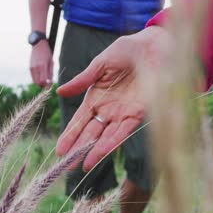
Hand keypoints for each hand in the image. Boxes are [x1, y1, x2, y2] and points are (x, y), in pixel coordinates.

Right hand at [29, 40, 52, 87]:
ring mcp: (31, 68)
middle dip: (43, 85)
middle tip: (47, 85)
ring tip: (45, 80)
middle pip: (38, 82)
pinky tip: (41, 75)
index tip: (50, 86)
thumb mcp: (51, 62)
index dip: (46, 85)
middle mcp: (36, 67)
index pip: (43, 80)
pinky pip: (33, 77)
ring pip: (35, 81)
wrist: (38, 45)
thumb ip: (51, 73)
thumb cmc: (47, 53)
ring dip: (40, 83)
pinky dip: (37, 79)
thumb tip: (50, 82)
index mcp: (42, 66)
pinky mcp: (29, 67)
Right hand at [56, 26, 171, 170]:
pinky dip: (112, 142)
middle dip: (79, 149)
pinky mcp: (138, 113)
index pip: (79, 121)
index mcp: (96, 97)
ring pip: (105, 137)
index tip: (59, 150)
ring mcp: (123, 113)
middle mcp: (108, 109)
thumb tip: (59, 92)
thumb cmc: (127, 50)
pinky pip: (123, 131)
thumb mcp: (100, 63)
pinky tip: (101, 152)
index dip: (70, 135)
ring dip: (94, 151)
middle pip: (90, 133)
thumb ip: (83, 80)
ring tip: (83, 166)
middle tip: (66, 166)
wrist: (154, 46)